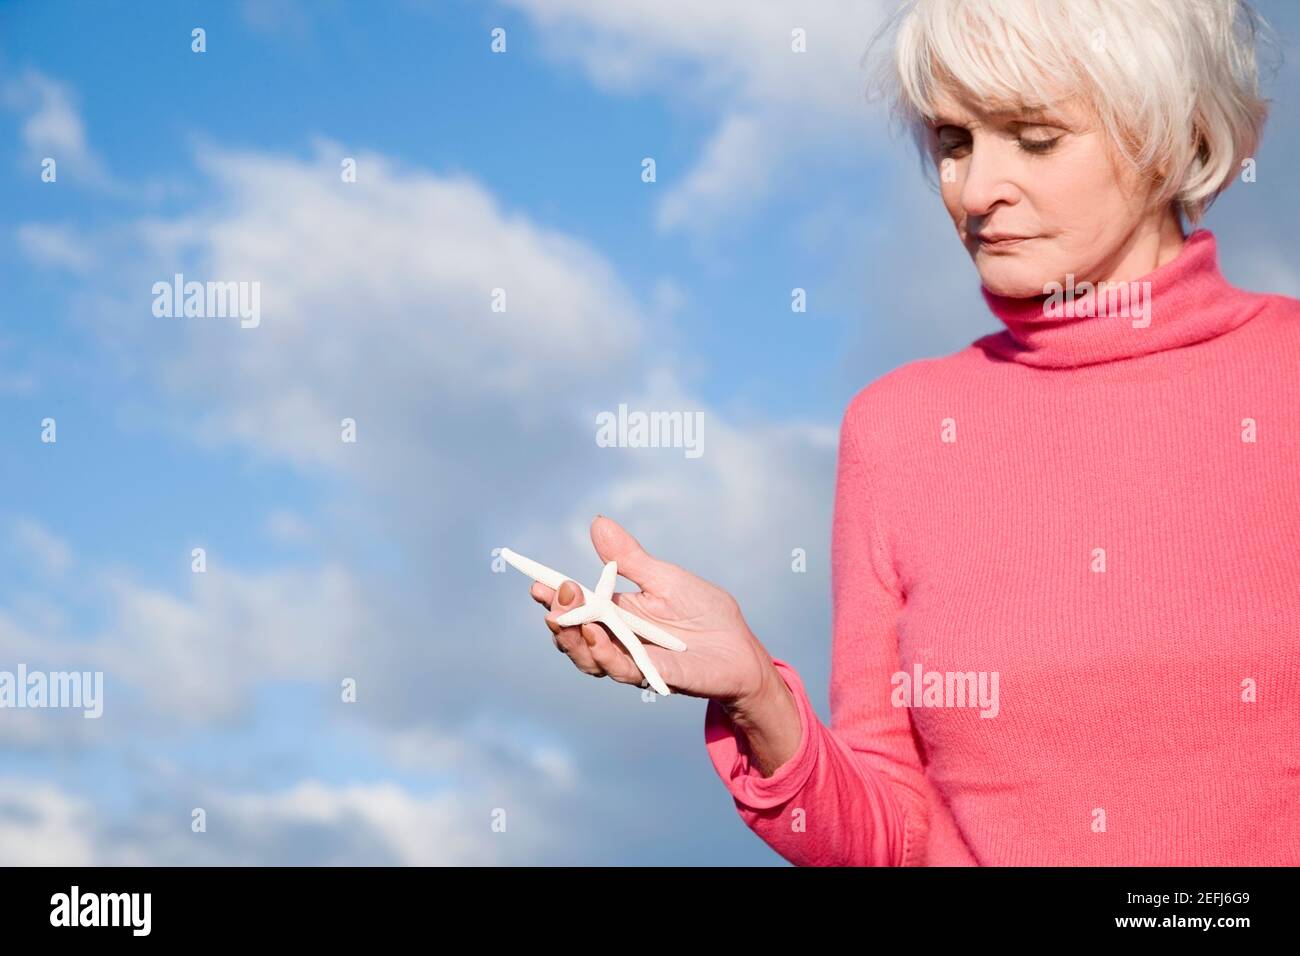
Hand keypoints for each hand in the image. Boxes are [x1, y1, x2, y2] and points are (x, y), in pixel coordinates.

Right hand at [531, 515, 774, 704]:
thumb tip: (598, 523)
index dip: (553, 596)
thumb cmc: (704, 612)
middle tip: (557, 595)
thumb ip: (629, 558)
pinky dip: (603, 654)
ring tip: (570, 617)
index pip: (576, 605)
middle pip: (573, 634)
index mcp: (616, 613)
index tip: (535, 582)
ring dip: (574, 638)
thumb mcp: (664, 578)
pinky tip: (595, 636)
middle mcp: (616, 640)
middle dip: (559, 616)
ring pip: (588, 657)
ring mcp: (631, 660)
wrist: (740, 650)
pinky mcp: (652, 677)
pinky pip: (621, 670)